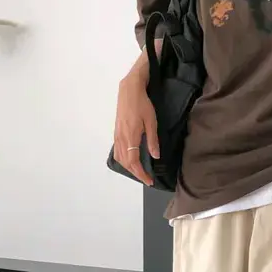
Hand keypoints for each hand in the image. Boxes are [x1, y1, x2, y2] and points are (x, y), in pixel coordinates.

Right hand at [113, 59, 158, 185]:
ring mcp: (117, 135)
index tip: (149, 180)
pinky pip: (117, 150)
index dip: (141, 173)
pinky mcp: (116, 132)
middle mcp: (121, 138)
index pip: (134, 162)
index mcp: (130, 137)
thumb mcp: (152, 122)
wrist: (129, 90)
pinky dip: (123, 159)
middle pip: (126, 163)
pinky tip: (129, 159)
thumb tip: (155, 156)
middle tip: (146, 178)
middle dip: (136, 173)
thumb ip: (152, 140)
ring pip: (120, 158)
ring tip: (139, 171)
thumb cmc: (142, 104)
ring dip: (128, 167)